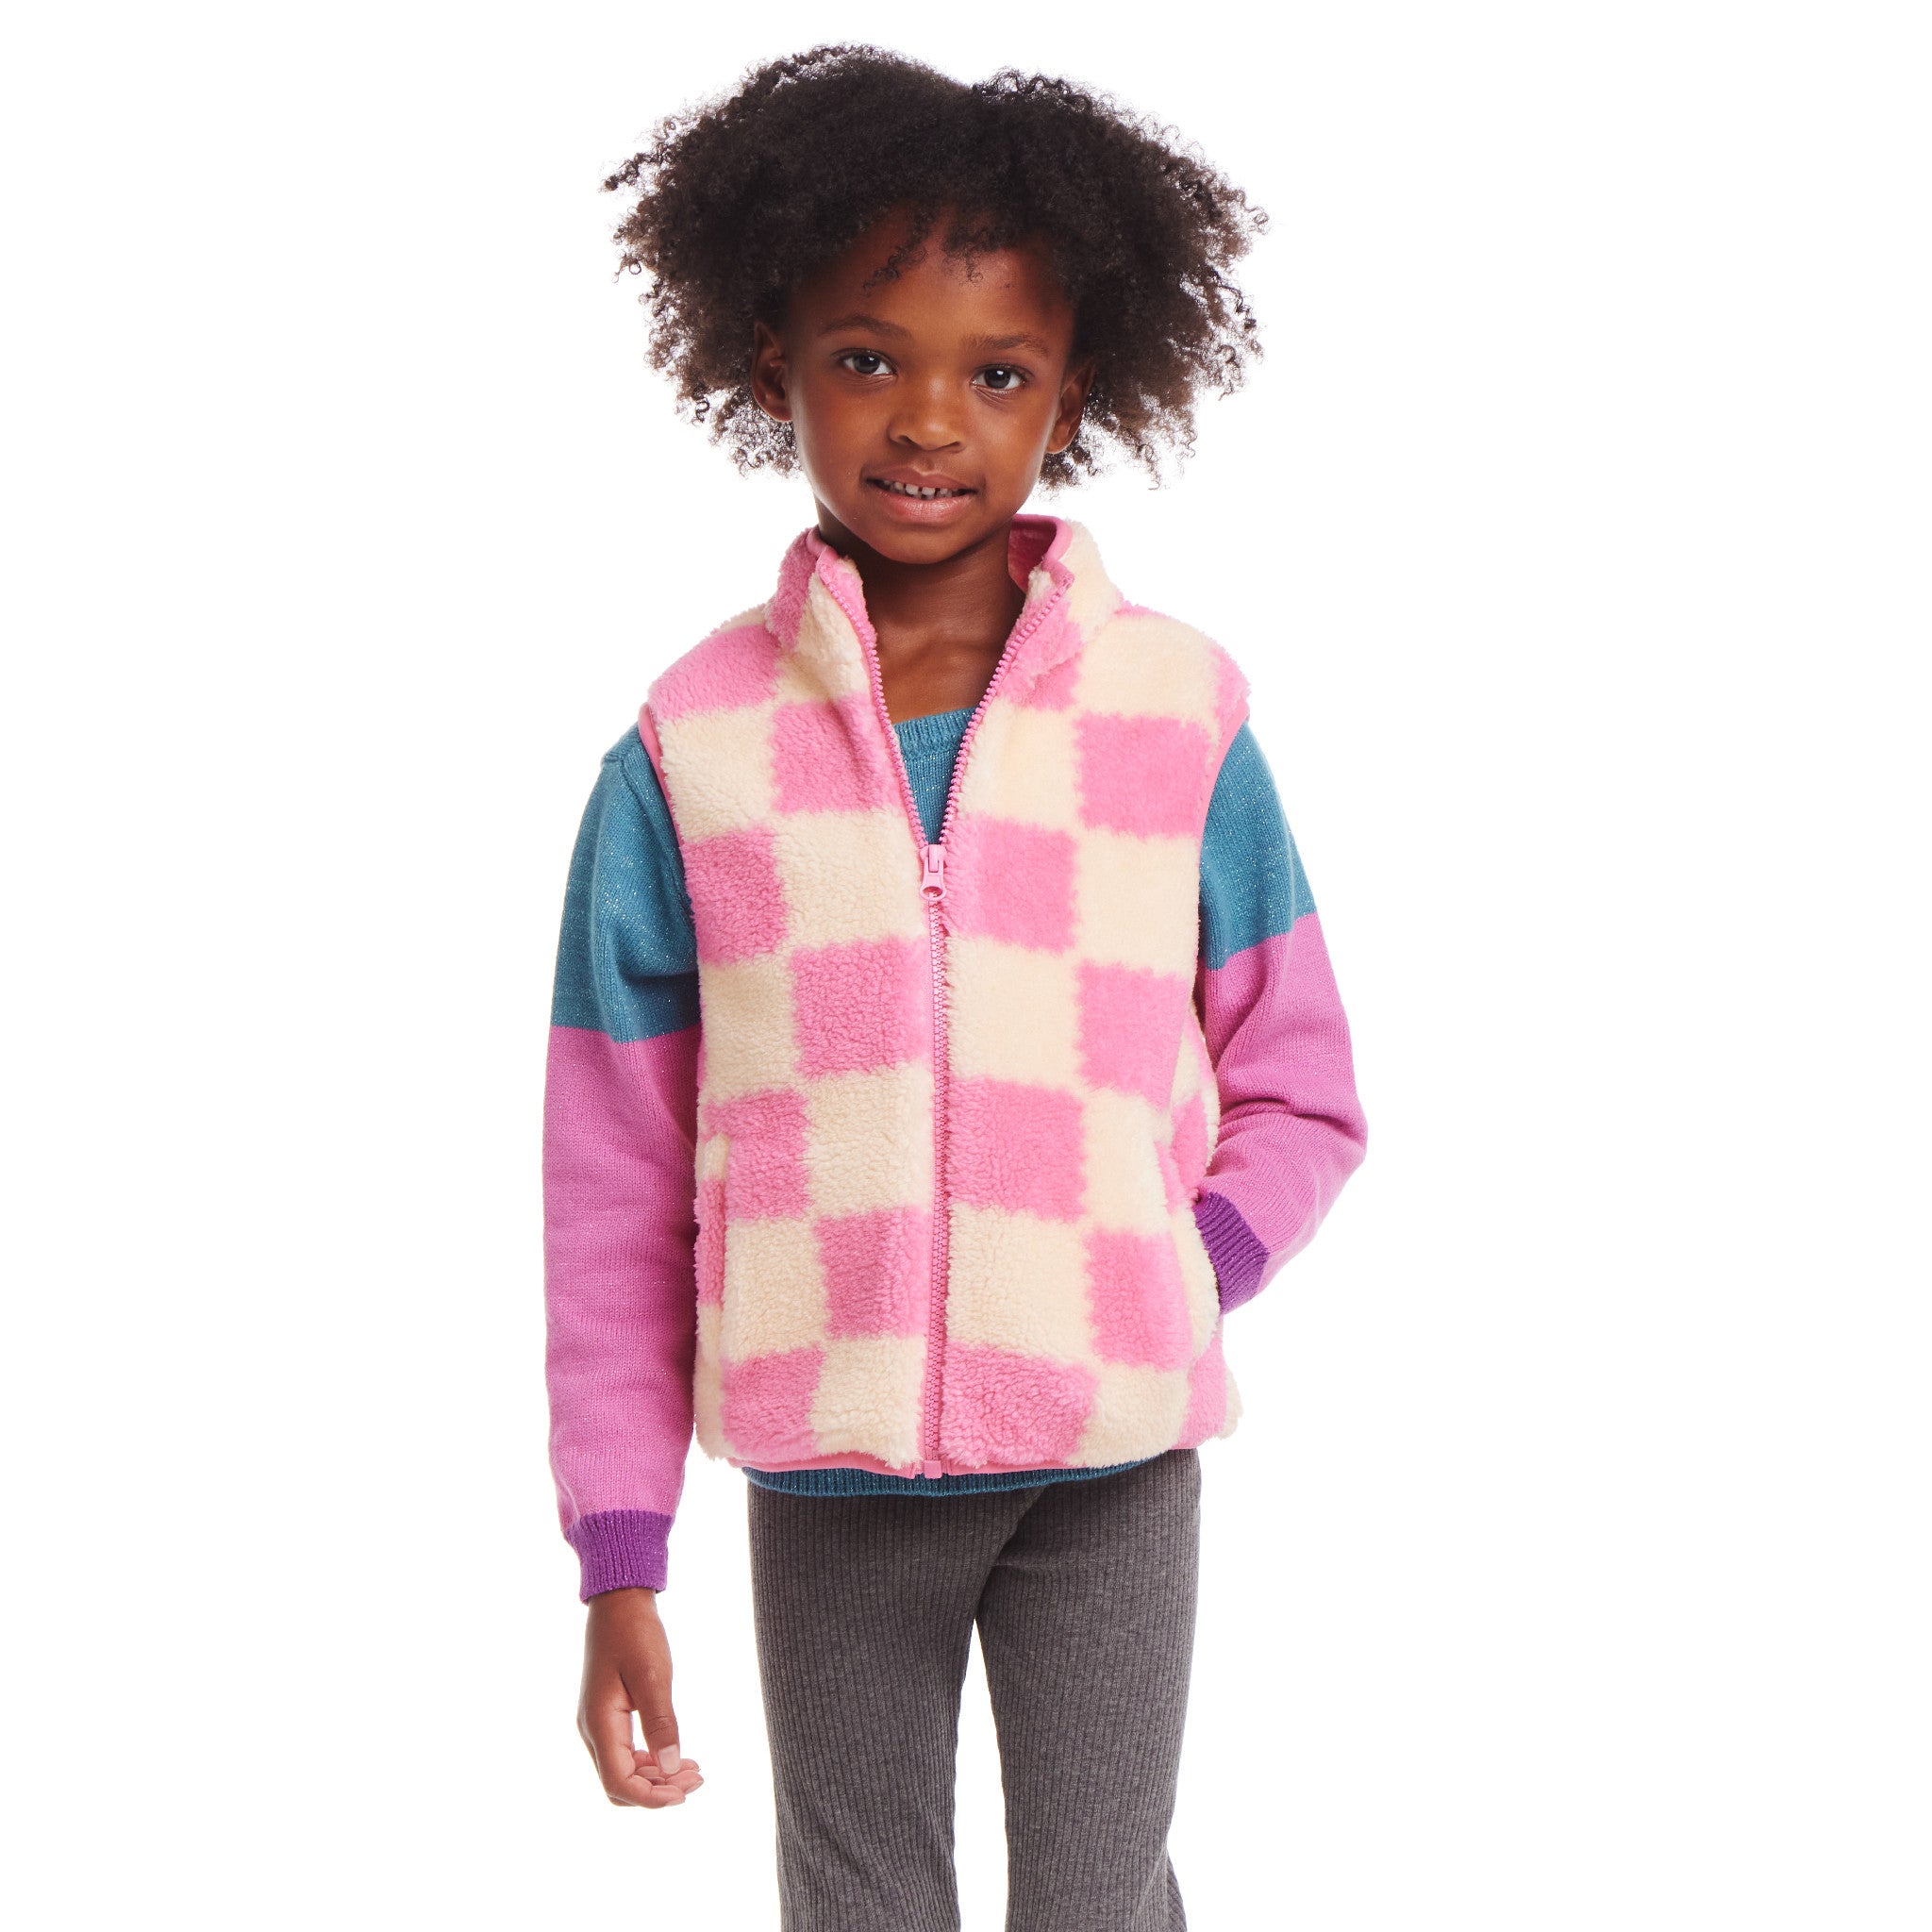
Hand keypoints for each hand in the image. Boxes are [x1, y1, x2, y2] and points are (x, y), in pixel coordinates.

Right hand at [578, 1587, 704, 1807]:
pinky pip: (625, 1753)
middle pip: (620, 1784)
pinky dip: (651, 1762)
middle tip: (696, 1780)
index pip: (619, 1782)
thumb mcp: (653, 1676)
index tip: (685, 1794)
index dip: (651, 1798)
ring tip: (693, 1771)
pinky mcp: (608, 1716)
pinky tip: (677, 1757)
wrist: (619, 1603)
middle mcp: (593, 1730)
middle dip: (657, 1791)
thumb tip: (671, 1769)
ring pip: (623, 1771)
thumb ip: (661, 1723)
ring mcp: (598, 1724)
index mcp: (599, 1724)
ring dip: (656, 1778)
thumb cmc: (635, 1633)